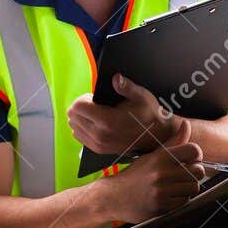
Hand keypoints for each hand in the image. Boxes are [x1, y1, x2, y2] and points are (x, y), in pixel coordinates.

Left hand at [67, 73, 183, 157]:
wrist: (154, 136)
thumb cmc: (148, 114)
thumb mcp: (140, 96)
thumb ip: (126, 86)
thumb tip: (116, 78)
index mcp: (107, 121)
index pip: (77, 107)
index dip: (82, 98)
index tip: (93, 96)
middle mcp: (99, 135)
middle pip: (73, 117)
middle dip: (80, 107)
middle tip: (94, 103)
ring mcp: (98, 145)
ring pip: (73, 127)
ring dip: (80, 117)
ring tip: (94, 113)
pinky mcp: (98, 150)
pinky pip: (79, 136)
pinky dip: (82, 127)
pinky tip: (93, 122)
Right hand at [98, 118, 203, 224]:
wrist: (113, 196)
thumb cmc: (135, 175)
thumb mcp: (152, 156)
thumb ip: (173, 142)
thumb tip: (186, 124)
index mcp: (161, 157)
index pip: (193, 150)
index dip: (196, 155)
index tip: (191, 159)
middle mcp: (162, 172)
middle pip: (198, 171)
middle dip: (195, 173)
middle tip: (186, 174)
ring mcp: (162, 190)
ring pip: (193, 188)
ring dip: (189, 188)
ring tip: (178, 186)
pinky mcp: (161, 206)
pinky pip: (184, 202)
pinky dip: (180, 200)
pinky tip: (170, 196)